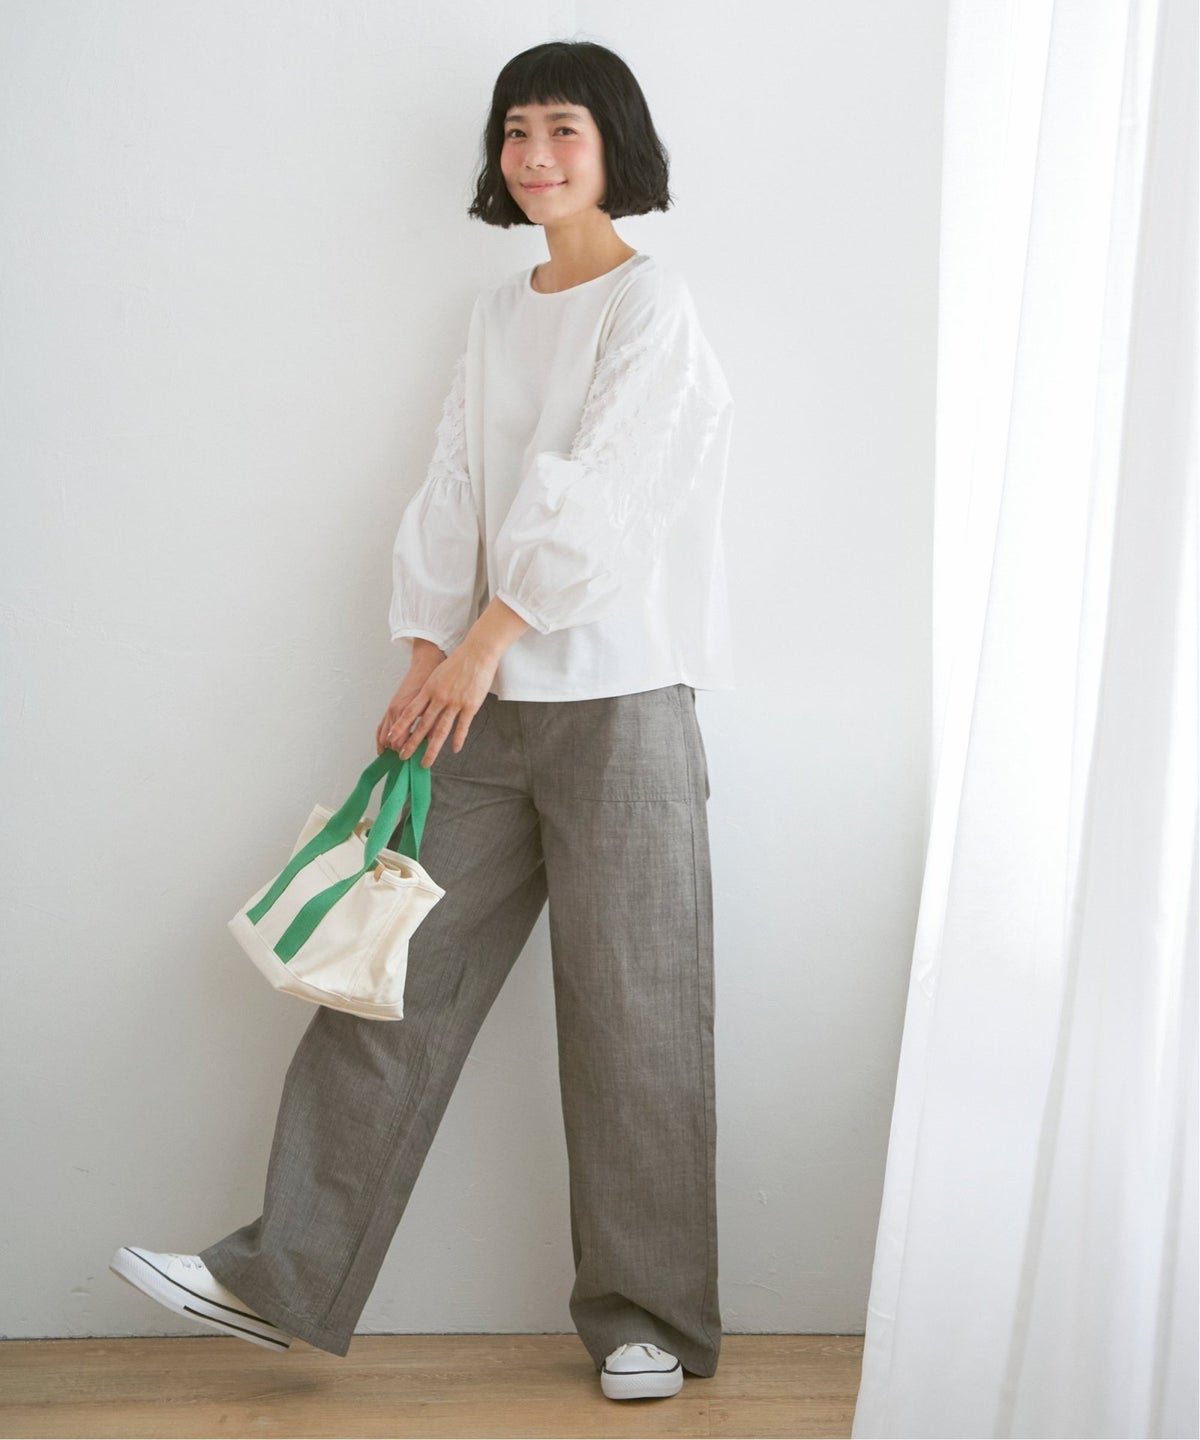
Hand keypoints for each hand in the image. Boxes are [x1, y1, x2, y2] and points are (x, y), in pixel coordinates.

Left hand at [377, 640, 497, 768]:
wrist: (476, 653)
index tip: (390, 739)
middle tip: (403, 757)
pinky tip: (454, 750)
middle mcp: (439, 698)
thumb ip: (429, 693)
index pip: (410, 712)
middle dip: (411, 744)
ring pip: (440, 731)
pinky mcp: (470, 706)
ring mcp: (455, 703)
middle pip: (422, 726)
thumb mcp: (436, 677)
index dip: (400, 727)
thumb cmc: (456, 663)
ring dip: (432, 749)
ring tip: (425, 762)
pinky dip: (457, 740)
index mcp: (429, 690)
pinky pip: (462, 727)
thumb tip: (421, 709)